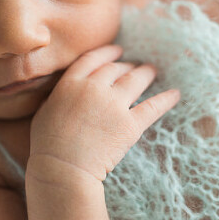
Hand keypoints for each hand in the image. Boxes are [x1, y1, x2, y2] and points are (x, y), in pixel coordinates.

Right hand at [29, 45, 179, 181]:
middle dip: (127, 66)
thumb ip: (53, 100)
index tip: (118, 50)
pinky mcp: (130, 124)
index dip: (108, 53)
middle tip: (135, 66)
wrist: (63, 169)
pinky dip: (166, 99)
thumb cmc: (47, 147)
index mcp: (70, 83)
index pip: (93, 59)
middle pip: (116, 68)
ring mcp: (114, 104)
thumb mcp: (42, 114)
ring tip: (153, 71)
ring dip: (146, 73)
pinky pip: (153, 106)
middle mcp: (94, 87)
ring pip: (136, 80)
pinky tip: (176, 94)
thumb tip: (56, 96)